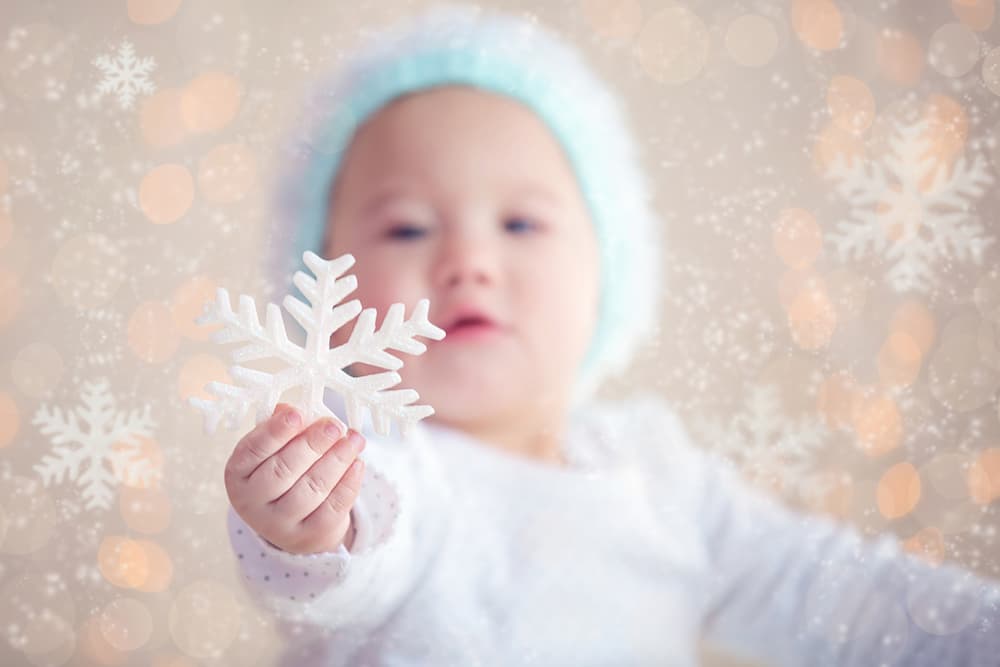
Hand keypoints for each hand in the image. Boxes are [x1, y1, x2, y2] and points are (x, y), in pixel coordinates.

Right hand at [224, 403, 366, 554]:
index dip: (275, 431)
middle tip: (334, 426)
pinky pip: (332, 507)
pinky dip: (348, 483)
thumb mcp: (273, 450)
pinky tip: (358, 463)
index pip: (253, 450)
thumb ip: (282, 427)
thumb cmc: (283, 471)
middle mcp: (252, 503)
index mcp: (237, 474)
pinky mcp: (308, 536)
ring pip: (311, 489)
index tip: (298, 413)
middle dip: (312, 445)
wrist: (294, 521)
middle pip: (283, 471)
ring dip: (337, 460)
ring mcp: (278, 525)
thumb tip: (293, 409)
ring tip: (355, 439)